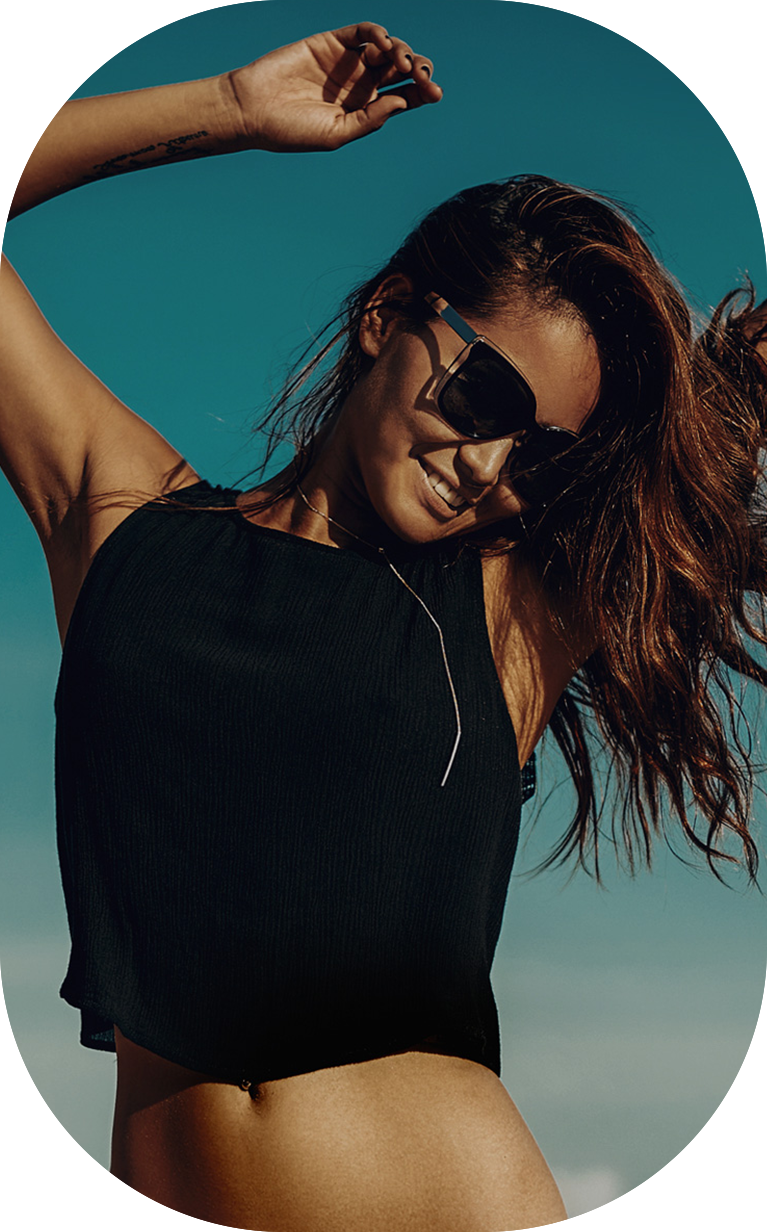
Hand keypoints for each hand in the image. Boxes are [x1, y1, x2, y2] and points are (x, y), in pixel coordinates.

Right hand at [227, 22, 441, 152]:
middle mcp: (361, 84)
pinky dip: (377, 33)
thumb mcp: (337, 134)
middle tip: (423, 75)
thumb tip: (402, 102)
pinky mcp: (331, 43)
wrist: (254, 110)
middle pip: (402, 70)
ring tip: (401, 61)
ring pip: (387, 49)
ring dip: (402, 50)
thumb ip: (370, 120)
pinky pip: (362, 32)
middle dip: (420, 69)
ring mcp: (347, 62)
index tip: (436, 93)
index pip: (404, 96)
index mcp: (366, 109)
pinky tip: (383, 44)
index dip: (424, 92)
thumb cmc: (291, 131)